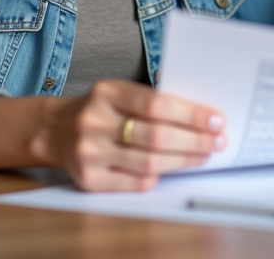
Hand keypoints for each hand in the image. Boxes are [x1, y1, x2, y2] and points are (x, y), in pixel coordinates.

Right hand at [31, 79, 226, 190]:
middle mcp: (94, 122)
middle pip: (156, 136)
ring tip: (204, 155)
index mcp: (106, 92)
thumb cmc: (101, 110)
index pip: (156, 104)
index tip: (216, 120)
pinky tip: (174, 168)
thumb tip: (202, 116)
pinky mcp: (88, 179)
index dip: (190, 114)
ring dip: (184, 160)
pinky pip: (134, 182)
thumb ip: (152, 100)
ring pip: (149, 162)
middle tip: (218, 141)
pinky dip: (159, 175)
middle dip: (194, 140)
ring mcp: (89, 152)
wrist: (55, 130)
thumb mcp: (119, 93)